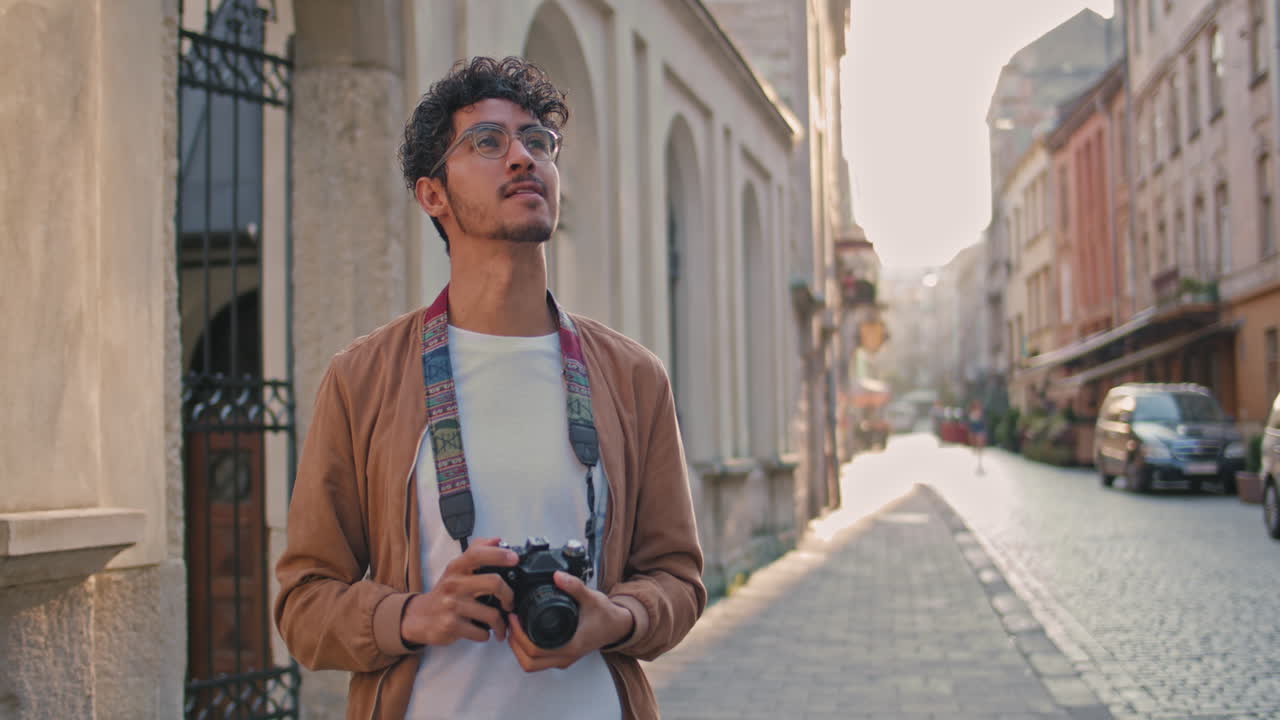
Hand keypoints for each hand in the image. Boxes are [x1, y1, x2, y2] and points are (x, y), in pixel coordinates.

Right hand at [400, 537, 517, 646]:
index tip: (514, 559)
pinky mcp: (451, 625)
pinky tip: (482, 632)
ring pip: (491, 614)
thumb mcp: (456, 570)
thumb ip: (476, 552)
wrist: (419, 618)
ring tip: (500, 626)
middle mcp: (453, 584)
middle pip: (493, 583)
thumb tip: (497, 540)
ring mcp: (452, 605)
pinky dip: (486, 635)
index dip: (498, 554)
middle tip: (509, 603)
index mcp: (456, 568)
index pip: (477, 554)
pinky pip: (481, 633)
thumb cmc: (444, 593)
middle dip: (509, 596)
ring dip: (500, 624)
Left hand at [506, 571, 634, 671]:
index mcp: (571, 646)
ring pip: (532, 665)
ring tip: (514, 627)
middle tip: (510, 622)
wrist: (618, 626)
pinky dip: (526, 651)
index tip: (514, 617)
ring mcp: (564, 659)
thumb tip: (557, 575)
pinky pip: (538, 661)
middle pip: (529, 662)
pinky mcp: (562, 657)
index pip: (535, 650)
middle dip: (515, 644)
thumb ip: (574, 586)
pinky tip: (523, 633)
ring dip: (518, 649)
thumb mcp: (592, 597)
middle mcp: (566, 657)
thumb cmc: (606, 615)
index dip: (519, 636)